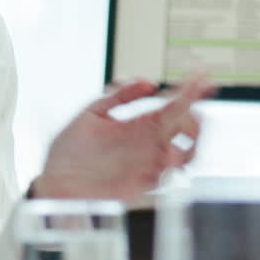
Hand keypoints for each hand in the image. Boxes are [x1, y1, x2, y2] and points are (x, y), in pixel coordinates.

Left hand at [33, 74, 214, 201]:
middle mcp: (149, 143)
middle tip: (194, 110)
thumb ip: (120, 94)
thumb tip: (148, 82)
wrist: (58, 181)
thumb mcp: (93, 112)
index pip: (173, 104)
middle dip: (196, 118)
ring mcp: (149, 163)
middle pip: (187, 128)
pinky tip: (170, 156)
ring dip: (191, 143)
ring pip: (186, 153)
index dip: (190, 89)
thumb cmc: (72, 150)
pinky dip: (174, 166)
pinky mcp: (144, 183)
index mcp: (141, 123)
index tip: (202, 76)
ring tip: (185, 134)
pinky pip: (169, 176)